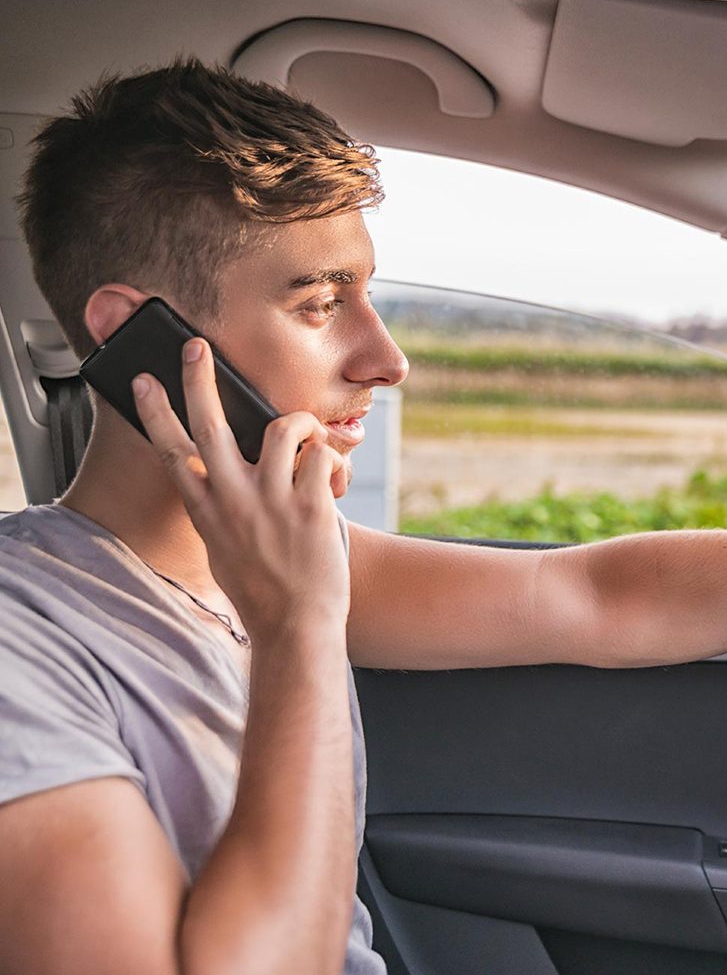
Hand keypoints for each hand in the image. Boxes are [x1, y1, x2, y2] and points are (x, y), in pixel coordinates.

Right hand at [132, 338, 350, 641]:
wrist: (295, 627)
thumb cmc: (264, 591)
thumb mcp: (223, 549)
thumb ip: (223, 510)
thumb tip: (225, 478)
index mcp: (206, 511)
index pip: (171, 451)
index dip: (156, 412)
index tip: (143, 380)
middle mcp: (233, 499)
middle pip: (210, 425)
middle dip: (200, 380)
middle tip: (197, 347)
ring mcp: (271, 500)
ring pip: (284, 428)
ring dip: (302, 423)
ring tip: (309, 436)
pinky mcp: (310, 505)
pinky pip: (323, 455)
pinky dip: (333, 458)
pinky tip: (335, 478)